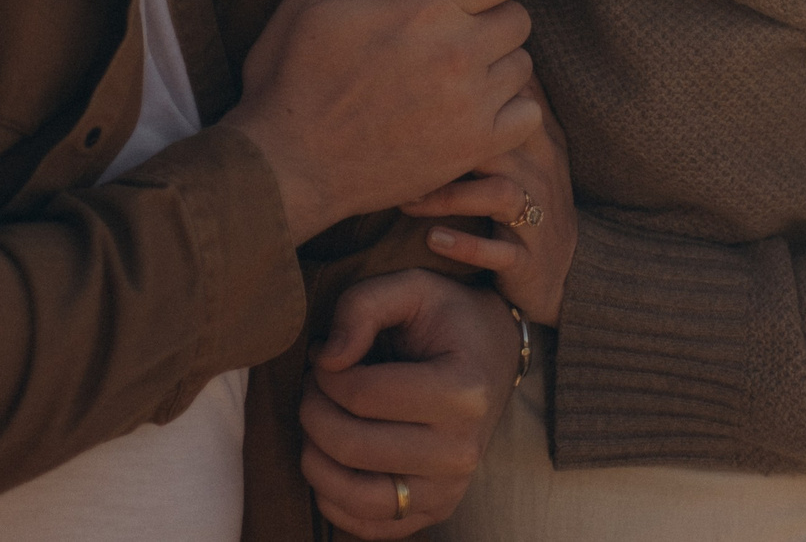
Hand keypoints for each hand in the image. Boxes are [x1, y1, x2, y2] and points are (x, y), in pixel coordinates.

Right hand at [225, 0, 539, 243]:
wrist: (288, 162)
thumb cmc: (294, 74)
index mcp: (423, 7)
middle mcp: (458, 51)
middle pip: (519, 17)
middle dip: (490, 18)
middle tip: (452, 35)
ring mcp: (471, 103)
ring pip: (522, 65)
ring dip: (496, 64)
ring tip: (454, 76)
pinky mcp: (474, 147)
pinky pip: (528, 116)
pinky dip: (508, 110)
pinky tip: (473, 109)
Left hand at [301, 270, 517, 538]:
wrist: (493, 356)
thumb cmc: (447, 318)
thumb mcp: (411, 287)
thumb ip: (362, 306)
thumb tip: (327, 358)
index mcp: (462, 391)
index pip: (360, 396)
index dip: (323, 373)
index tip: (324, 355)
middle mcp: (461, 450)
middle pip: (350, 446)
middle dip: (311, 410)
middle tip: (313, 385)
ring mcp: (449, 489)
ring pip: (353, 496)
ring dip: (314, 456)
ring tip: (319, 420)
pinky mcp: (434, 511)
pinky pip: (366, 526)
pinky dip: (332, 496)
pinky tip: (331, 457)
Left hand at [403, 76, 577, 324]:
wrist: (560, 270)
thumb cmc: (527, 196)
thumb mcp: (522, 147)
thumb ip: (499, 102)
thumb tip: (469, 44)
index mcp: (537, 139)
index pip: (511, 97)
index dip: (469, 91)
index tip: (415, 90)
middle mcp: (541, 172)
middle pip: (501, 139)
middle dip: (446, 143)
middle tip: (394, 148)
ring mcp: (539, 215)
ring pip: (497, 194)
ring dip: (446, 196)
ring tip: (405, 201)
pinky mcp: (529, 259)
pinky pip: (500, 251)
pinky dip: (465, 245)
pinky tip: (432, 239)